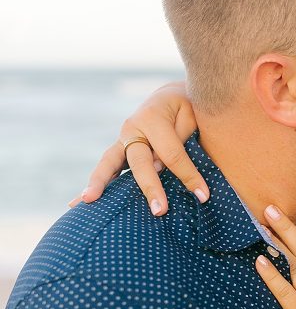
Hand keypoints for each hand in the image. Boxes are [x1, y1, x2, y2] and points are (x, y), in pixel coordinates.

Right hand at [70, 81, 208, 214]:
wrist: (172, 97)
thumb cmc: (187, 108)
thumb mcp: (192, 116)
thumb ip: (179, 139)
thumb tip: (159, 166)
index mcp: (152, 117)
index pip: (171, 153)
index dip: (188, 175)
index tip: (203, 195)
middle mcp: (132, 128)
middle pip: (140, 162)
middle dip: (150, 187)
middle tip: (160, 211)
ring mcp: (122, 139)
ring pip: (109, 163)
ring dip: (100, 183)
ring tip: (88, 201)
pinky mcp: (119, 150)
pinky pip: (106, 168)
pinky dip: (95, 184)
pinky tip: (79, 203)